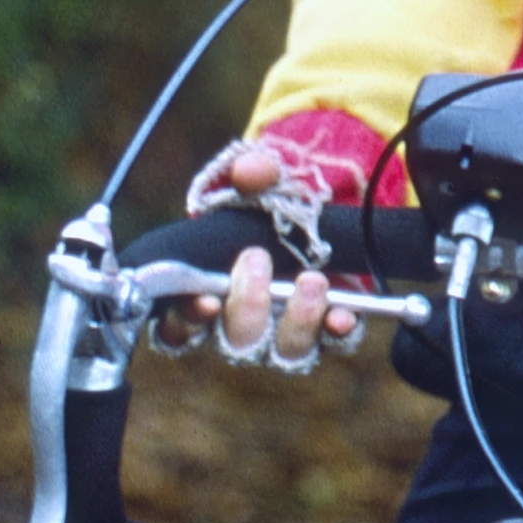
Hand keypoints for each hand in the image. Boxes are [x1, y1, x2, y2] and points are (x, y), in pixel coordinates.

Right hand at [190, 145, 352, 358]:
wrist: (325, 211)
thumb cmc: (273, 205)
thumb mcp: (262, 183)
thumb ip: (252, 173)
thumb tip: (249, 171)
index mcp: (207, 297)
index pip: (179, 328)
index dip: (187, 320)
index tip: (206, 301)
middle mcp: (243, 326)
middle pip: (236, 341)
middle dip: (247, 304)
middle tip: (257, 260)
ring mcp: (286, 334)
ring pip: (286, 350)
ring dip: (298, 319)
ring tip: (312, 281)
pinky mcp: (329, 330)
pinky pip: (335, 344)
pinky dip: (339, 331)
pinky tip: (343, 314)